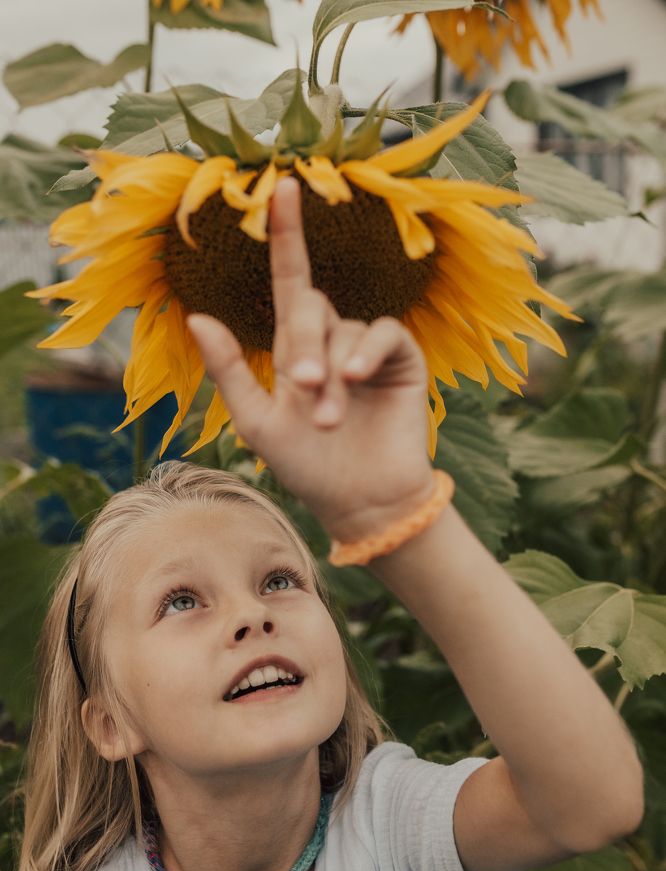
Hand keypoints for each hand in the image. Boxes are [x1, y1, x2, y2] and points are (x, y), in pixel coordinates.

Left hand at [187, 175, 433, 543]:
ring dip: (333, 372)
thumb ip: (228, 370)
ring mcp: (368, 350)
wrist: (359, 503)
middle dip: (304, 347)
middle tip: (305, 390)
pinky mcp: (402, 360)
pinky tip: (357, 376)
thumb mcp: (257, 422)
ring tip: (329, 417)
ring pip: (344, 331)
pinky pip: (383, 333)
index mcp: (294, 351)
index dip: (286, 235)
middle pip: (310, 308)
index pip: (290, 281)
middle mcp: (331, 342)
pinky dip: (367, 350)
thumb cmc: (306, 467)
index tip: (282, 187)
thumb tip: (196, 315)